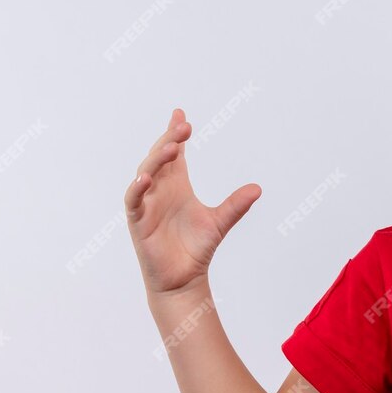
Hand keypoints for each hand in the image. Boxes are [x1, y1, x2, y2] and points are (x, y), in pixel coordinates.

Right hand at [123, 108, 261, 296]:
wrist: (184, 279)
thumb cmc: (196, 249)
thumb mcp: (220, 222)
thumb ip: (236, 205)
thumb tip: (258, 188)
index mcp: (177, 186)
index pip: (175, 154)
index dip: (176, 134)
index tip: (180, 113)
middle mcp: (160, 191)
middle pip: (160, 157)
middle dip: (170, 139)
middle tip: (184, 125)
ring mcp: (147, 204)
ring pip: (145, 172)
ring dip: (157, 159)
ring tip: (173, 147)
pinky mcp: (138, 221)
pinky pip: (133, 200)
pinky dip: (137, 188)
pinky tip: (146, 178)